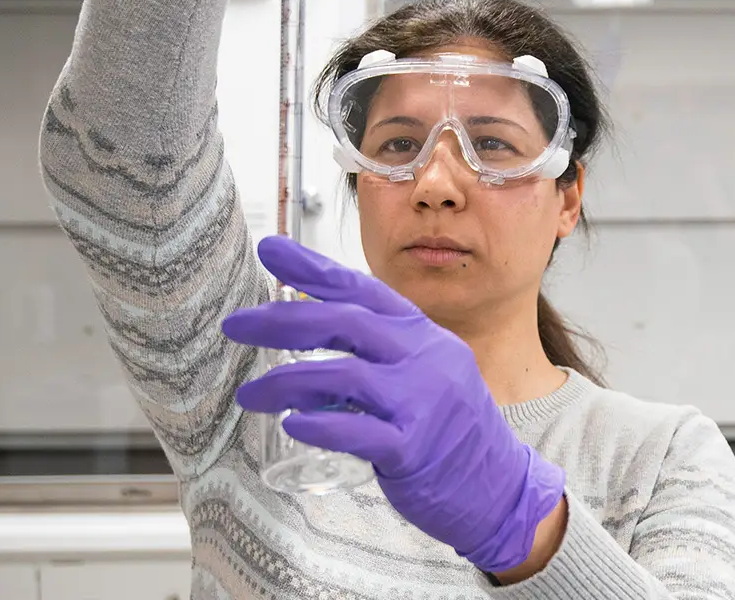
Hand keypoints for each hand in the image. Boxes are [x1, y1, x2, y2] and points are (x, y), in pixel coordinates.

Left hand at [223, 236, 566, 573]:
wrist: (498, 485)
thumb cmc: (450, 426)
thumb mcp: (425, 369)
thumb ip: (379, 348)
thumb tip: (310, 326)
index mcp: (421, 333)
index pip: (363, 289)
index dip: (314, 268)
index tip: (271, 249)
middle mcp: (423, 358)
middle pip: (346, 322)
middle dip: (282, 320)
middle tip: (236, 324)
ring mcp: (420, 402)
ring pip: (343, 375)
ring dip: (286, 381)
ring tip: (250, 395)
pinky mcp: (412, 448)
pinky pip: (356, 431)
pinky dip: (320, 424)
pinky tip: (292, 424)